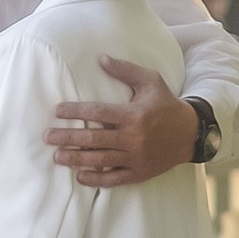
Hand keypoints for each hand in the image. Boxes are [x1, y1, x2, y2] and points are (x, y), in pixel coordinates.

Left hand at [48, 58, 200, 189]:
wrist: (190, 134)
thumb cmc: (166, 104)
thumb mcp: (150, 81)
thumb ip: (125, 70)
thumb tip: (101, 58)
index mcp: (133, 115)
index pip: (98, 113)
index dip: (75, 112)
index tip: (57, 112)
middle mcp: (132, 138)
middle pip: (94, 139)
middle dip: (68, 138)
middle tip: (48, 137)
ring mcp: (135, 157)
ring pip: (100, 160)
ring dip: (76, 159)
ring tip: (57, 156)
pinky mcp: (139, 172)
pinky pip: (114, 178)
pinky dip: (96, 179)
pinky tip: (80, 175)